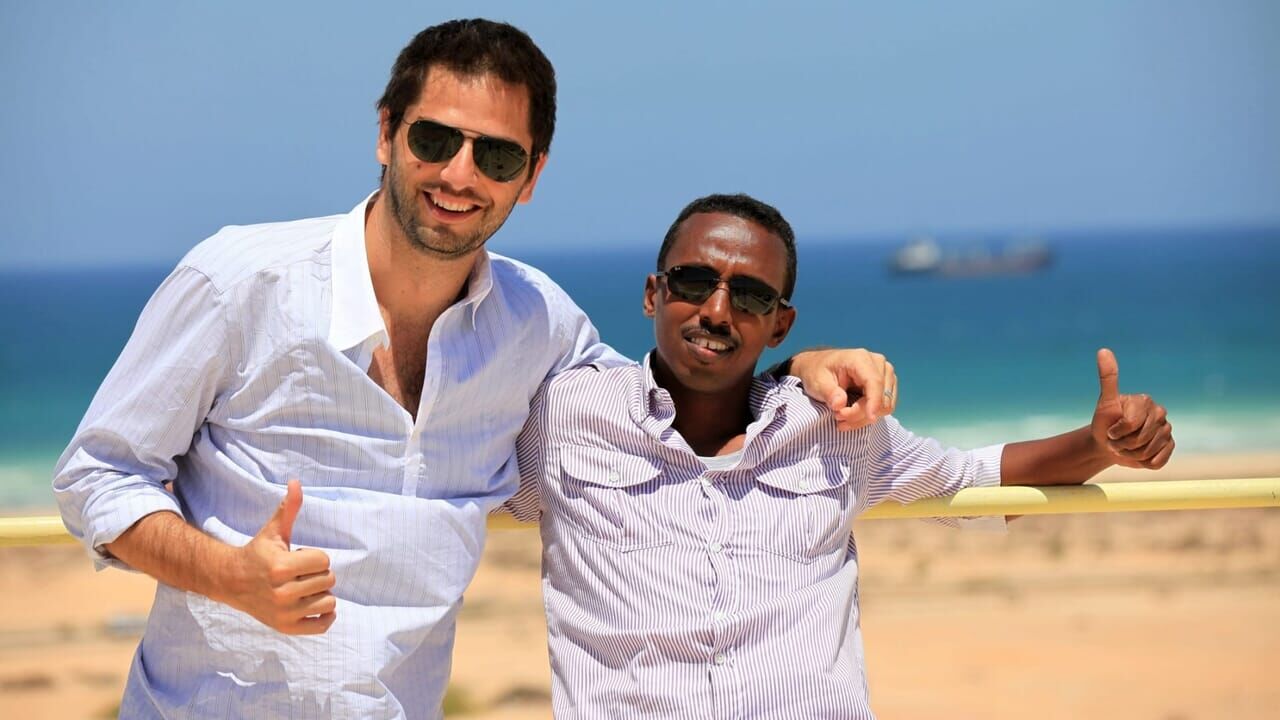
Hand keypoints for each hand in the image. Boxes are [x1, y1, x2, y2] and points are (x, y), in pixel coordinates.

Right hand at [221, 480, 335, 633]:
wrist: (232, 582)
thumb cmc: (259, 553)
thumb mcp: (273, 531)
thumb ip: (288, 509)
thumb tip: (296, 481)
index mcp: (281, 567)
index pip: (324, 560)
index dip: (315, 556)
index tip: (298, 557)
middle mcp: (282, 593)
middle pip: (329, 580)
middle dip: (317, 574)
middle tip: (297, 574)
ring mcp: (284, 613)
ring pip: (330, 602)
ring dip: (321, 593)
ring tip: (302, 588)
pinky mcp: (286, 628)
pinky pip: (323, 625)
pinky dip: (325, 616)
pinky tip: (313, 604)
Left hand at [789, 348, 896, 430]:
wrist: (819, 366)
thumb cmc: (817, 372)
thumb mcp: (817, 382)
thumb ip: (829, 393)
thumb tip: (840, 404)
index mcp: (860, 358)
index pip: (874, 382)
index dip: (875, 401)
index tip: (870, 418)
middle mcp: (877, 363)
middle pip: (881, 397)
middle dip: (861, 413)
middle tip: (838, 417)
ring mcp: (885, 373)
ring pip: (885, 405)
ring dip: (864, 417)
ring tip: (841, 417)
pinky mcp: (886, 384)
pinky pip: (884, 407)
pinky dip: (867, 416)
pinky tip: (850, 416)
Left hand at [1091, 348, 1174, 468]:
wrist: (1108, 444)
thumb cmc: (1104, 422)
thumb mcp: (1105, 402)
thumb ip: (1108, 378)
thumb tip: (1103, 350)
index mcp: (1146, 401)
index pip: (1131, 424)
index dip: (1116, 432)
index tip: (1110, 429)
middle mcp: (1160, 413)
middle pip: (1140, 439)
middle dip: (1123, 444)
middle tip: (1117, 440)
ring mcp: (1167, 430)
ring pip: (1148, 451)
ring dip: (1131, 454)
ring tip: (1126, 447)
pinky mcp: (1169, 447)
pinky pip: (1158, 461)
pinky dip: (1144, 463)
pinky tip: (1139, 456)